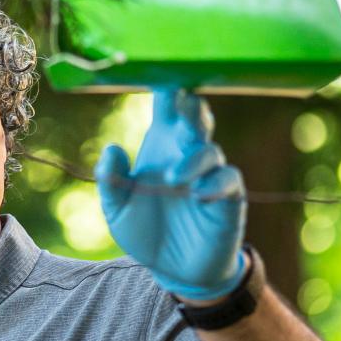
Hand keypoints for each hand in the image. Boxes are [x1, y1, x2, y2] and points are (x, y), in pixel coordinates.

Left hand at [95, 89, 247, 302]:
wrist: (174, 271)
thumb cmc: (145, 231)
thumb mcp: (117, 210)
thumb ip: (111, 180)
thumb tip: (112, 149)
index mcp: (160, 144)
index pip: (166, 105)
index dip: (166, 85)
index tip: (160, 69)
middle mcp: (187, 152)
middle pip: (194, 117)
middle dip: (190, 107)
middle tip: (183, 100)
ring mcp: (210, 173)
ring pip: (209, 149)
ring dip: (193, 159)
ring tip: (174, 179)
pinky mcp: (228, 197)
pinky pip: (228, 179)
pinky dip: (215, 183)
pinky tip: (198, 194)